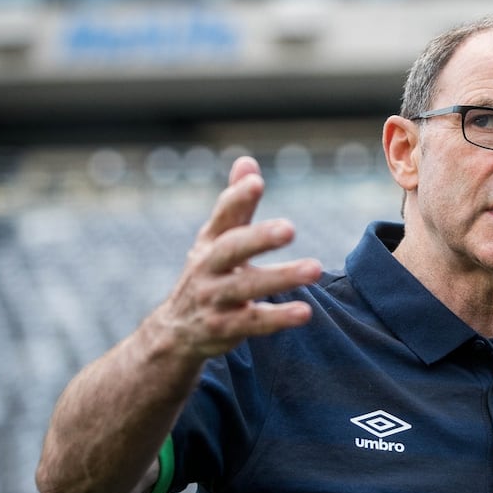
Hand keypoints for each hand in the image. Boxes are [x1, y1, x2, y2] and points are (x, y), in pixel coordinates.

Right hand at [155, 156, 321, 361]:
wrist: (176, 331)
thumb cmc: (210, 274)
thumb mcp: (217, 240)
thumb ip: (236, 205)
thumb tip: (248, 161)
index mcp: (210, 242)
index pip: (223, 217)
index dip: (237, 198)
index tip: (256, 182)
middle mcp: (207, 268)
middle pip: (231, 249)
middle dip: (259, 238)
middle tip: (290, 228)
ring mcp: (213, 299)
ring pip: (246, 287)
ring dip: (281, 278)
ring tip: (315, 269)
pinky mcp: (223, 328)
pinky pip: (252, 322)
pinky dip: (278, 317)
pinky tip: (305, 312)